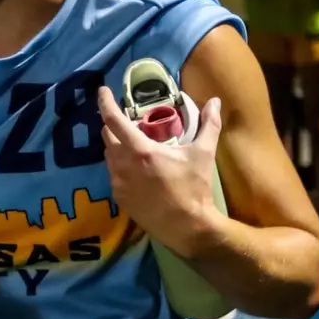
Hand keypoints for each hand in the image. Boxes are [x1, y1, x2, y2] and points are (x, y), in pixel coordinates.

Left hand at [97, 88, 224, 256]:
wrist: (187, 227)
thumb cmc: (194, 188)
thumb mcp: (204, 154)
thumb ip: (209, 125)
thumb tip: (216, 102)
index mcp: (141, 150)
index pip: (113, 120)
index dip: (105, 103)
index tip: (102, 91)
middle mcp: (123, 164)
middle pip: (107, 136)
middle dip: (114, 125)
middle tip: (129, 122)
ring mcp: (118, 182)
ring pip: (109, 155)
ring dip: (118, 146)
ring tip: (135, 146)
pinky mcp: (118, 197)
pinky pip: (113, 173)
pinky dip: (120, 165)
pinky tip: (136, 168)